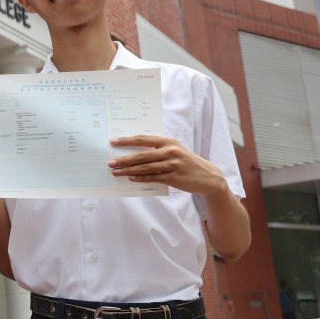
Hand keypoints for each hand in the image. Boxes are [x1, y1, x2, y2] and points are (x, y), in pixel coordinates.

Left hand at [109, 135, 228, 195]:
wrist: (208, 176)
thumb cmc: (186, 162)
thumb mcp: (175, 150)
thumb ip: (157, 149)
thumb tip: (133, 152)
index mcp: (168, 142)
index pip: (143, 139)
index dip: (127, 141)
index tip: (113, 142)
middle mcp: (170, 151)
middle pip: (141, 155)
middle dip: (124, 159)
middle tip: (111, 162)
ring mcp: (173, 165)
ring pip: (145, 167)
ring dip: (128, 171)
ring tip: (116, 172)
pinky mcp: (174, 178)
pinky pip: (153, 178)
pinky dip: (141, 178)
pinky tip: (131, 179)